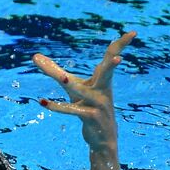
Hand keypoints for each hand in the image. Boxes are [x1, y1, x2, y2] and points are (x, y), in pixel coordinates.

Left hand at [33, 31, 135, 148]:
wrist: (101, 137)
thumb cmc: (87, 106)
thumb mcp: (72, 88)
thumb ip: (55, 71)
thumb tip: (35, 56)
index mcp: (103, 79)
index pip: (112, 57)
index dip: (122, 44)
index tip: (134, 32)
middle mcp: (103, 89)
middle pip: (108, 72)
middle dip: (113, 63)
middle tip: (119, 57)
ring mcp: (98, 104)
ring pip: (84, 92)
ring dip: (73, 86)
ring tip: (62, 79)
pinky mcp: (89, 117)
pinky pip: (72, 110)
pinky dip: (57, 107)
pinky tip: (42, 102)